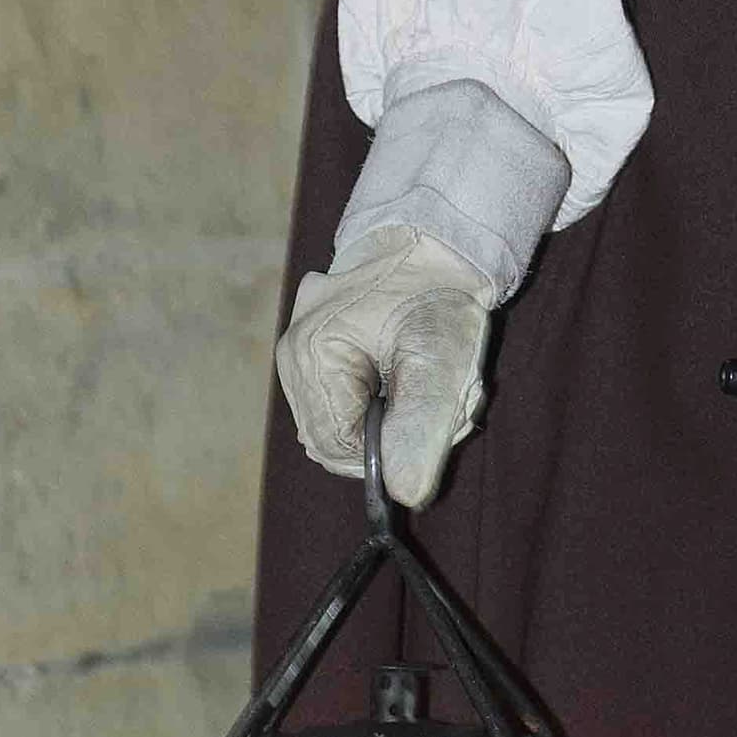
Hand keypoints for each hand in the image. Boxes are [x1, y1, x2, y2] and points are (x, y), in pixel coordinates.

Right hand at [276, 222, 495, 502]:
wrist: (438, 243)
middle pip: (335, 440)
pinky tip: (409, 376)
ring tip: (429, 382)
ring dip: (390, 421)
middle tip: (443, 402)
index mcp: (312, 352)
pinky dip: (379, 404)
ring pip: (338, 425)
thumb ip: (422, 428)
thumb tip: (405, 494)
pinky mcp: (314, 353)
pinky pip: (340, 404)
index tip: (435, 424)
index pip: (338, 447)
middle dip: (393, 436)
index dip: (390, 452)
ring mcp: (298, 352)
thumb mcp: (443, 360)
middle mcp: (293, 354)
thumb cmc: (441, 295)